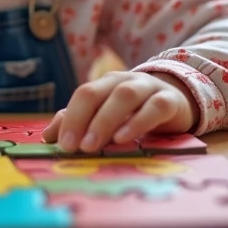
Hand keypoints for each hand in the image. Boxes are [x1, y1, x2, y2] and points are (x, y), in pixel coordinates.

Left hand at [43, 71, 199, 153]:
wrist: (179, 101)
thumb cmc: (136, 111)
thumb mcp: (107, 115)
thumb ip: (80, 122)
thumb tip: (48, 136)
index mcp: (105, 84)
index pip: (83, 95)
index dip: (70, 117)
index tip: (62, 144)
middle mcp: (123, 81)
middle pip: (97, 92)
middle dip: (81, 119)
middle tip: (73, 147)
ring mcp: (147, 88)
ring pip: (124, 96)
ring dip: (105, 120)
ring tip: (93, 145)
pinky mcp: (170, 101)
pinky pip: (154, 107)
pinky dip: (138, 122)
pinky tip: (125, 138)